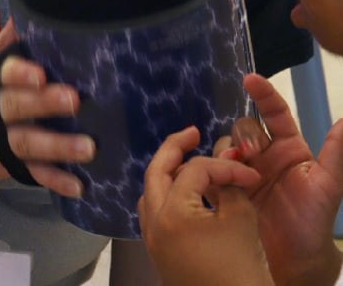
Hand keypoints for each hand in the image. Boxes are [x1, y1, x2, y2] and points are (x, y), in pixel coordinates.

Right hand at [0, 21, 92, 196]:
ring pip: (25, 144)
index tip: (40, 73)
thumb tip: (25, 15)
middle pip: (14, 107)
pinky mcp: (1, 167)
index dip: (18, 73)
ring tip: (87, 147)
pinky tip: (78, 185)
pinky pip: (29, 173)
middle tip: (75, 100)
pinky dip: (53, 180)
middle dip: (45, 104)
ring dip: (57, 146)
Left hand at [138, 125, 271, 285]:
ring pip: (151, 192)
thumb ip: (230, 184)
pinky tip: (185, 192)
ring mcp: (152, 240)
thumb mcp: (241, 219)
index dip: (225, 166)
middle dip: (174, 148)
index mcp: (171, 212)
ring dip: (168, 172)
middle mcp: (153, 223)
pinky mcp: (159, 254)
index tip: (250, 174)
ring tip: (188, 160)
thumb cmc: (241, 269)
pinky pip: (154, 212)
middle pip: (156, 172)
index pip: (196, 170)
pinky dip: (166, 194)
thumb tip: (225, 160)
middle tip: (192, 132)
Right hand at [220, 73, 342, 284]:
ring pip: (225, 144)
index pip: (275, 112)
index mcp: (288, 148)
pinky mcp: (224, 189)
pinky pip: (209, 168)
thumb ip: (334, 154)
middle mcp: (263, 155)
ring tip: (232, 170)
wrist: (294, 262)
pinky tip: (213, 178)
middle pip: (245, 126)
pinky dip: (208, 167)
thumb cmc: (313, 222)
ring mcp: (242, 171)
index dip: (263, 93)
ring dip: (226, 152)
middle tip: (248, 153)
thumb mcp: (327, 187)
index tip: (250, 80)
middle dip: (244, 134)